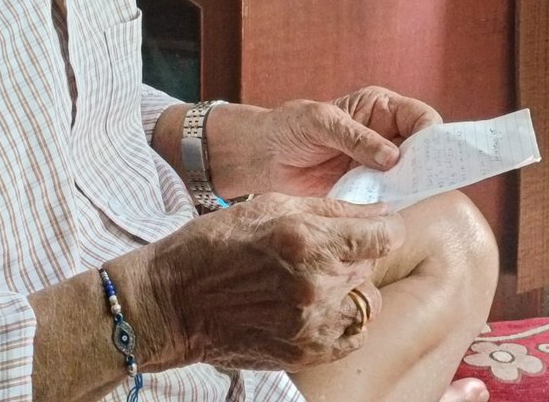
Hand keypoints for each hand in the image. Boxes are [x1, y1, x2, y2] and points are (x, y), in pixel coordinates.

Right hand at [122, 193, 401, 371]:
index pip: (383, 235)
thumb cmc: (211, 245)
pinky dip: (341, 316)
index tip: (375, 223)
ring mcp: (314, 323)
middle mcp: (316, 284)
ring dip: (350, 286)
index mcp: (305, 240)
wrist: (174, 302)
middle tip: (322, 246)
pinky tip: (312, 303)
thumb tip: (373, 210)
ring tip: (315, 277)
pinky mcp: (309, 351)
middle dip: (355, 251)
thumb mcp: (263, 205)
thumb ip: (325, 208)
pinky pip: (352, 333)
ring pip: (366, 300)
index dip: (383, 225)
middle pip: (371, 264)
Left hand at [210, 87, 440, 198]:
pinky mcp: (369, 189)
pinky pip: (392, 197)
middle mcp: (386, 134)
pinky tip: (388, 208)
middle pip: (424, 149)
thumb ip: (355, 137)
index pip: (421, 117)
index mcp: (379, 107)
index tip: (431, 154)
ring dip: (411, 187)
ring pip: (412, 176)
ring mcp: (379, 164)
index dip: (432, 134)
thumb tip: (393, 157)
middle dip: (428, 164)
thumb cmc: (288, 126)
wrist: (264, 156)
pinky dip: (393, 203)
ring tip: (403, 195)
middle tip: (424, 180)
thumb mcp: (319, 122)